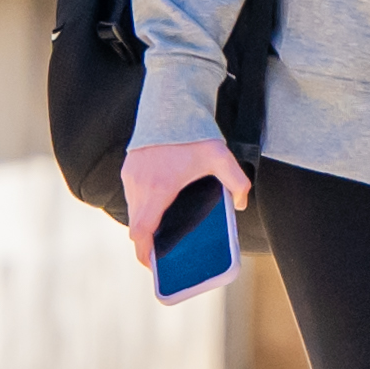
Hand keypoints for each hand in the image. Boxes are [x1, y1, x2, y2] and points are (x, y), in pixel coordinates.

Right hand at [122, 138, 249, 271]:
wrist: (170, 105)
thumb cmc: (193, 132)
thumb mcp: (221, 157)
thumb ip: (237, 182)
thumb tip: (240, 204)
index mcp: (158, 188)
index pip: (141, 230)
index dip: (142, 251)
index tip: (149, 263)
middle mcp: (139, 185)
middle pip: (136, 225)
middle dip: (146, 241)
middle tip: (160, 253)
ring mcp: (131, 176)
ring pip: (133, 210)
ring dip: (143, 222)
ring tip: (162, 231)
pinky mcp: (129, 168)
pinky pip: (132, 196)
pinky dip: (141, 206)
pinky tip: (158, 205)